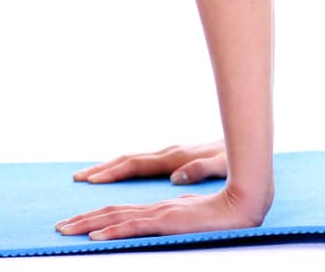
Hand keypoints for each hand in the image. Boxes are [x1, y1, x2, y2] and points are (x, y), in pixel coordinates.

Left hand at [55, 184, 263, 241]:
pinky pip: (134, 227)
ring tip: (65, 230)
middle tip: (58, 228)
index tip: (75, 223)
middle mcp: (152, 208)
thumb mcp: (192, 217)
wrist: (245, 203)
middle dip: (81, 220)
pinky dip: (112, 232)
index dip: (95, 217)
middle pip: (109, 212)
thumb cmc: (223, 211)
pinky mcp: (167, 221)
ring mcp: (158, 214)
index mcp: (156, 208)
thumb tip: (162, 217)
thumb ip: (175, 216)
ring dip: (87, 225)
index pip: (118, 212)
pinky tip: (96, 238)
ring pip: (114, 218)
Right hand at [72, 141, 226, 185]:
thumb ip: (201, 169)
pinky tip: (118, 173)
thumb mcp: (224, 165)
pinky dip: (124, 167)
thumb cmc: (238, 159)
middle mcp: (168, 154)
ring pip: (132, 160)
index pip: (135, 165)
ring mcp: (170, 155)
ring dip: (109, 167)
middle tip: (76, 177)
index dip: (113, 172)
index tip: (92, 179)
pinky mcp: (175, 158)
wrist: (248, 145)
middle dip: (101, 169)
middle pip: (127, 160)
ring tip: (88, 176)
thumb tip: (176, 177)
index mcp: (174, 158)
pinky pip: (142, 163)